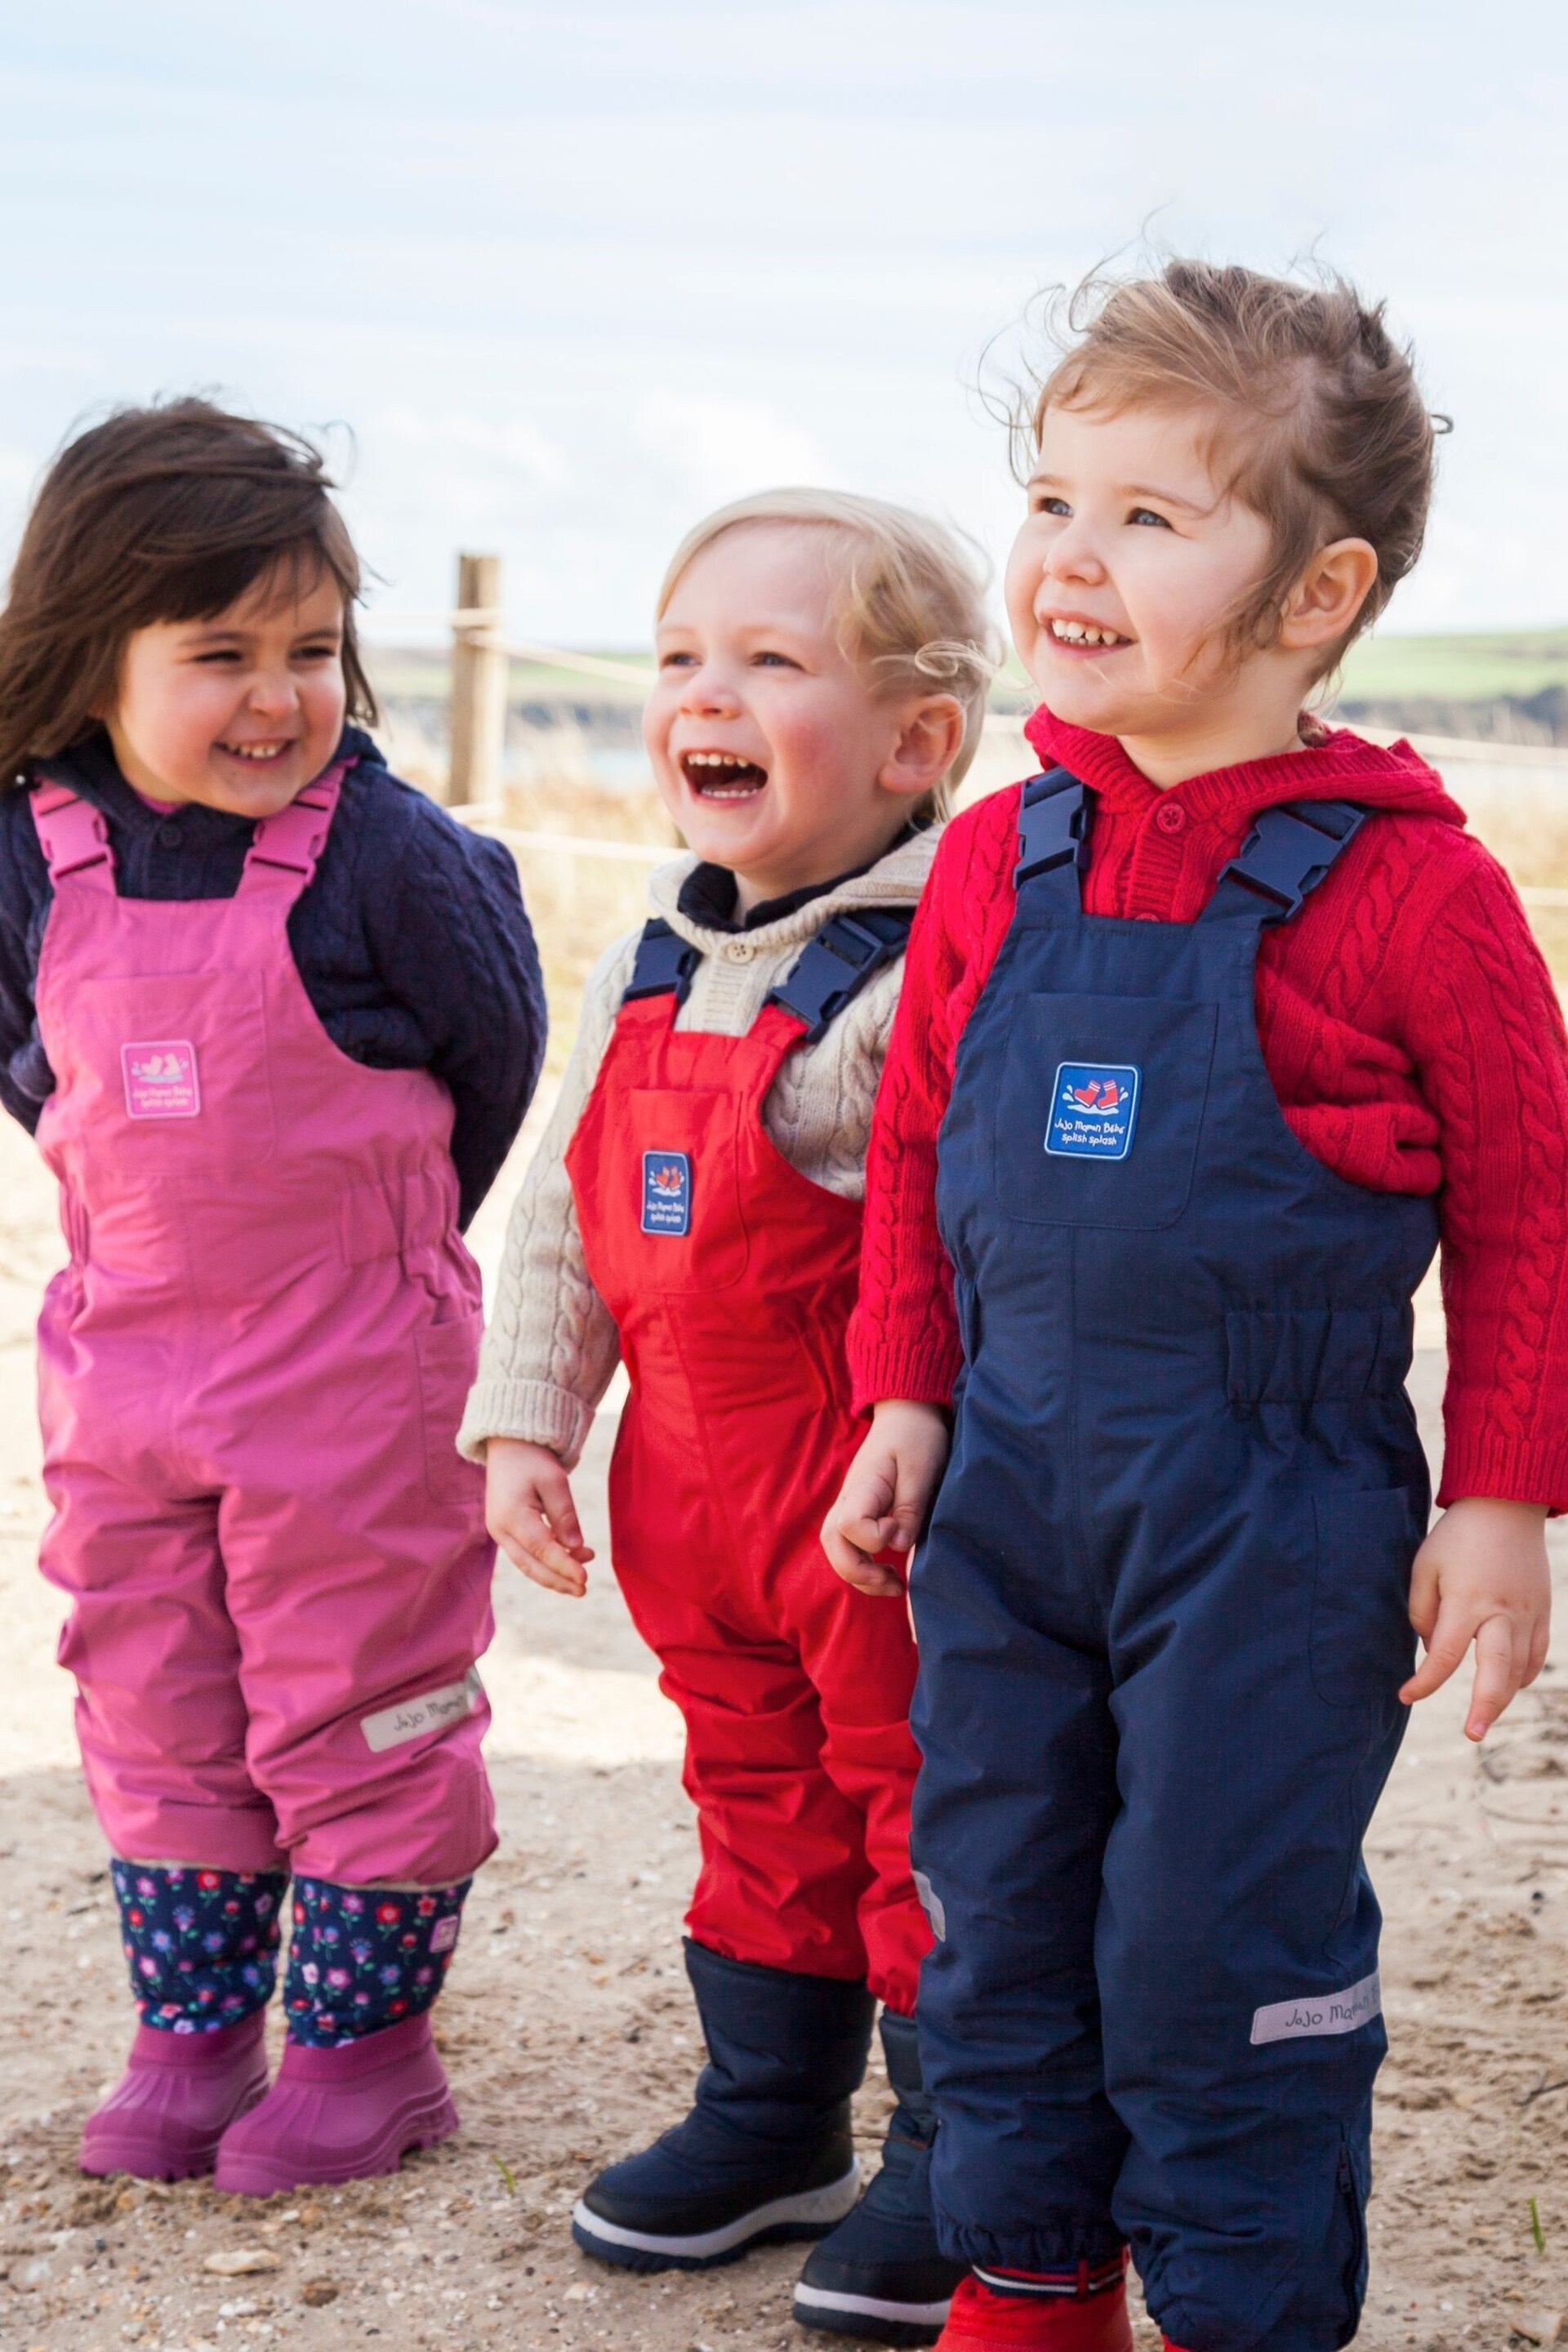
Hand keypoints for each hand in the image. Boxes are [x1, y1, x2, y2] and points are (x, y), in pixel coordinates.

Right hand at [485, 1437, 595, 1596]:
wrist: (508, 1446)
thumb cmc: (532, 1460)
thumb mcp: (555, 1481)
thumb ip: (564, 1515)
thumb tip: (575, 1548)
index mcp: (512, 1515)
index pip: (541, 1549)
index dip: (563, 1566)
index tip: (585, 1579)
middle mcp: (500, 1528)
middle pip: (530, 1565)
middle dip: (558, 1580)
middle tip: (584, 1589)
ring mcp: (499, 1532)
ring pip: (526, 1564)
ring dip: (553, 1574)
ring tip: (581, 1577)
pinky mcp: (504, 1531)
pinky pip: (525, 1554)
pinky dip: (545, 1562)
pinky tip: (569, 1559)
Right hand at [822, 1400, 950, 1596]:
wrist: (906, 1414)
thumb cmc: (917, 1437)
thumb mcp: (922, 1468)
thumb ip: (910, 1507)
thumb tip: (899, 1547)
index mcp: (863, 1486)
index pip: (849, 1525)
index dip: (875, 1537)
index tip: (901, 1526)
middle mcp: (848, 1498)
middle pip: (831, 1543)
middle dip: (858, 1573)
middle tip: (895, 1583)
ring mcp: (850, 1505)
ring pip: (836, 1549)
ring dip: (860, 1575)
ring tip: (895, 1585)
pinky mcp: (859, 1511)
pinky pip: (849, 1545)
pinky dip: (864, 1565)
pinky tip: (889, 1572)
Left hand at [1401, 1496, 1551, 1739]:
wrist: (1505, 1506)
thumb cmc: (1456, 1538)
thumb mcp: (1424, 1567)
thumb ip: (1422, 1611)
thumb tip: (1430, 1649)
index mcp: (1467, 1602)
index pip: (1443, 1655)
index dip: (1424, 1682)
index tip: (1405, 1695)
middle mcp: (1501, 1613)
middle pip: (1497, 1672)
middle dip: (1484, 1708)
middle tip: (1472, 1734)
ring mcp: (1528, 1614)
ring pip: (1520, 1669)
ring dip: (1501, 1696)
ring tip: (1483, 1716)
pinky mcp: (1543, 1611)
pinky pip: (1537, 1654)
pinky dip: (1522, 1674)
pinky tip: (1508, 1685)